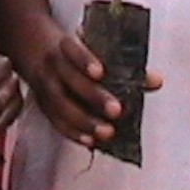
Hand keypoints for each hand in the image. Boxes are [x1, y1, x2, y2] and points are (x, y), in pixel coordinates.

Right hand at [15, 28, 160, 148]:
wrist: (32, 49)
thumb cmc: (75, 52)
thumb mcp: (94, 48)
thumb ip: (125, 65)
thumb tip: (157, 81)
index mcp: (66, 48)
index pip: (74, 52)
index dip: (86, 61)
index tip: (100, 72)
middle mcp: (54, 68)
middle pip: (72, 83)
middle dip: (94, 98)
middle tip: (117, 111)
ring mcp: (46, 88)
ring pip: (62, 107)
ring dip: (85, 122)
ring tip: (108, 133)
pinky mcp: (44, 106)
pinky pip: (57, 122)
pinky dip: (73, 133)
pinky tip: (90, 141)